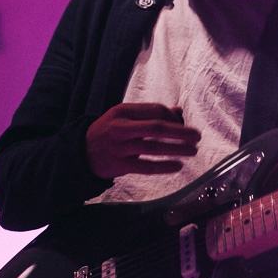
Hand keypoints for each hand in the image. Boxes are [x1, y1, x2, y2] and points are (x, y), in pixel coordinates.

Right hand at [86, 103, 200, 179]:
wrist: (80, 152)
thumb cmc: (109, 132)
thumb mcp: (125, 118)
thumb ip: (150, 115)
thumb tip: (179, 112)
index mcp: (123, 111)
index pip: (155, 110)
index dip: (173, 118)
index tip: (183, 126)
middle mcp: (120, 127)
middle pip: (156, 127)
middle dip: (181, 132)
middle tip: (197, 136)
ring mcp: (119, 147)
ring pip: (153, 147)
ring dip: (177, 149)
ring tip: (193, 151)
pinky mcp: (119, 165)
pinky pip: (146, 166)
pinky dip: (163, 166)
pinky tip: (177, 166)